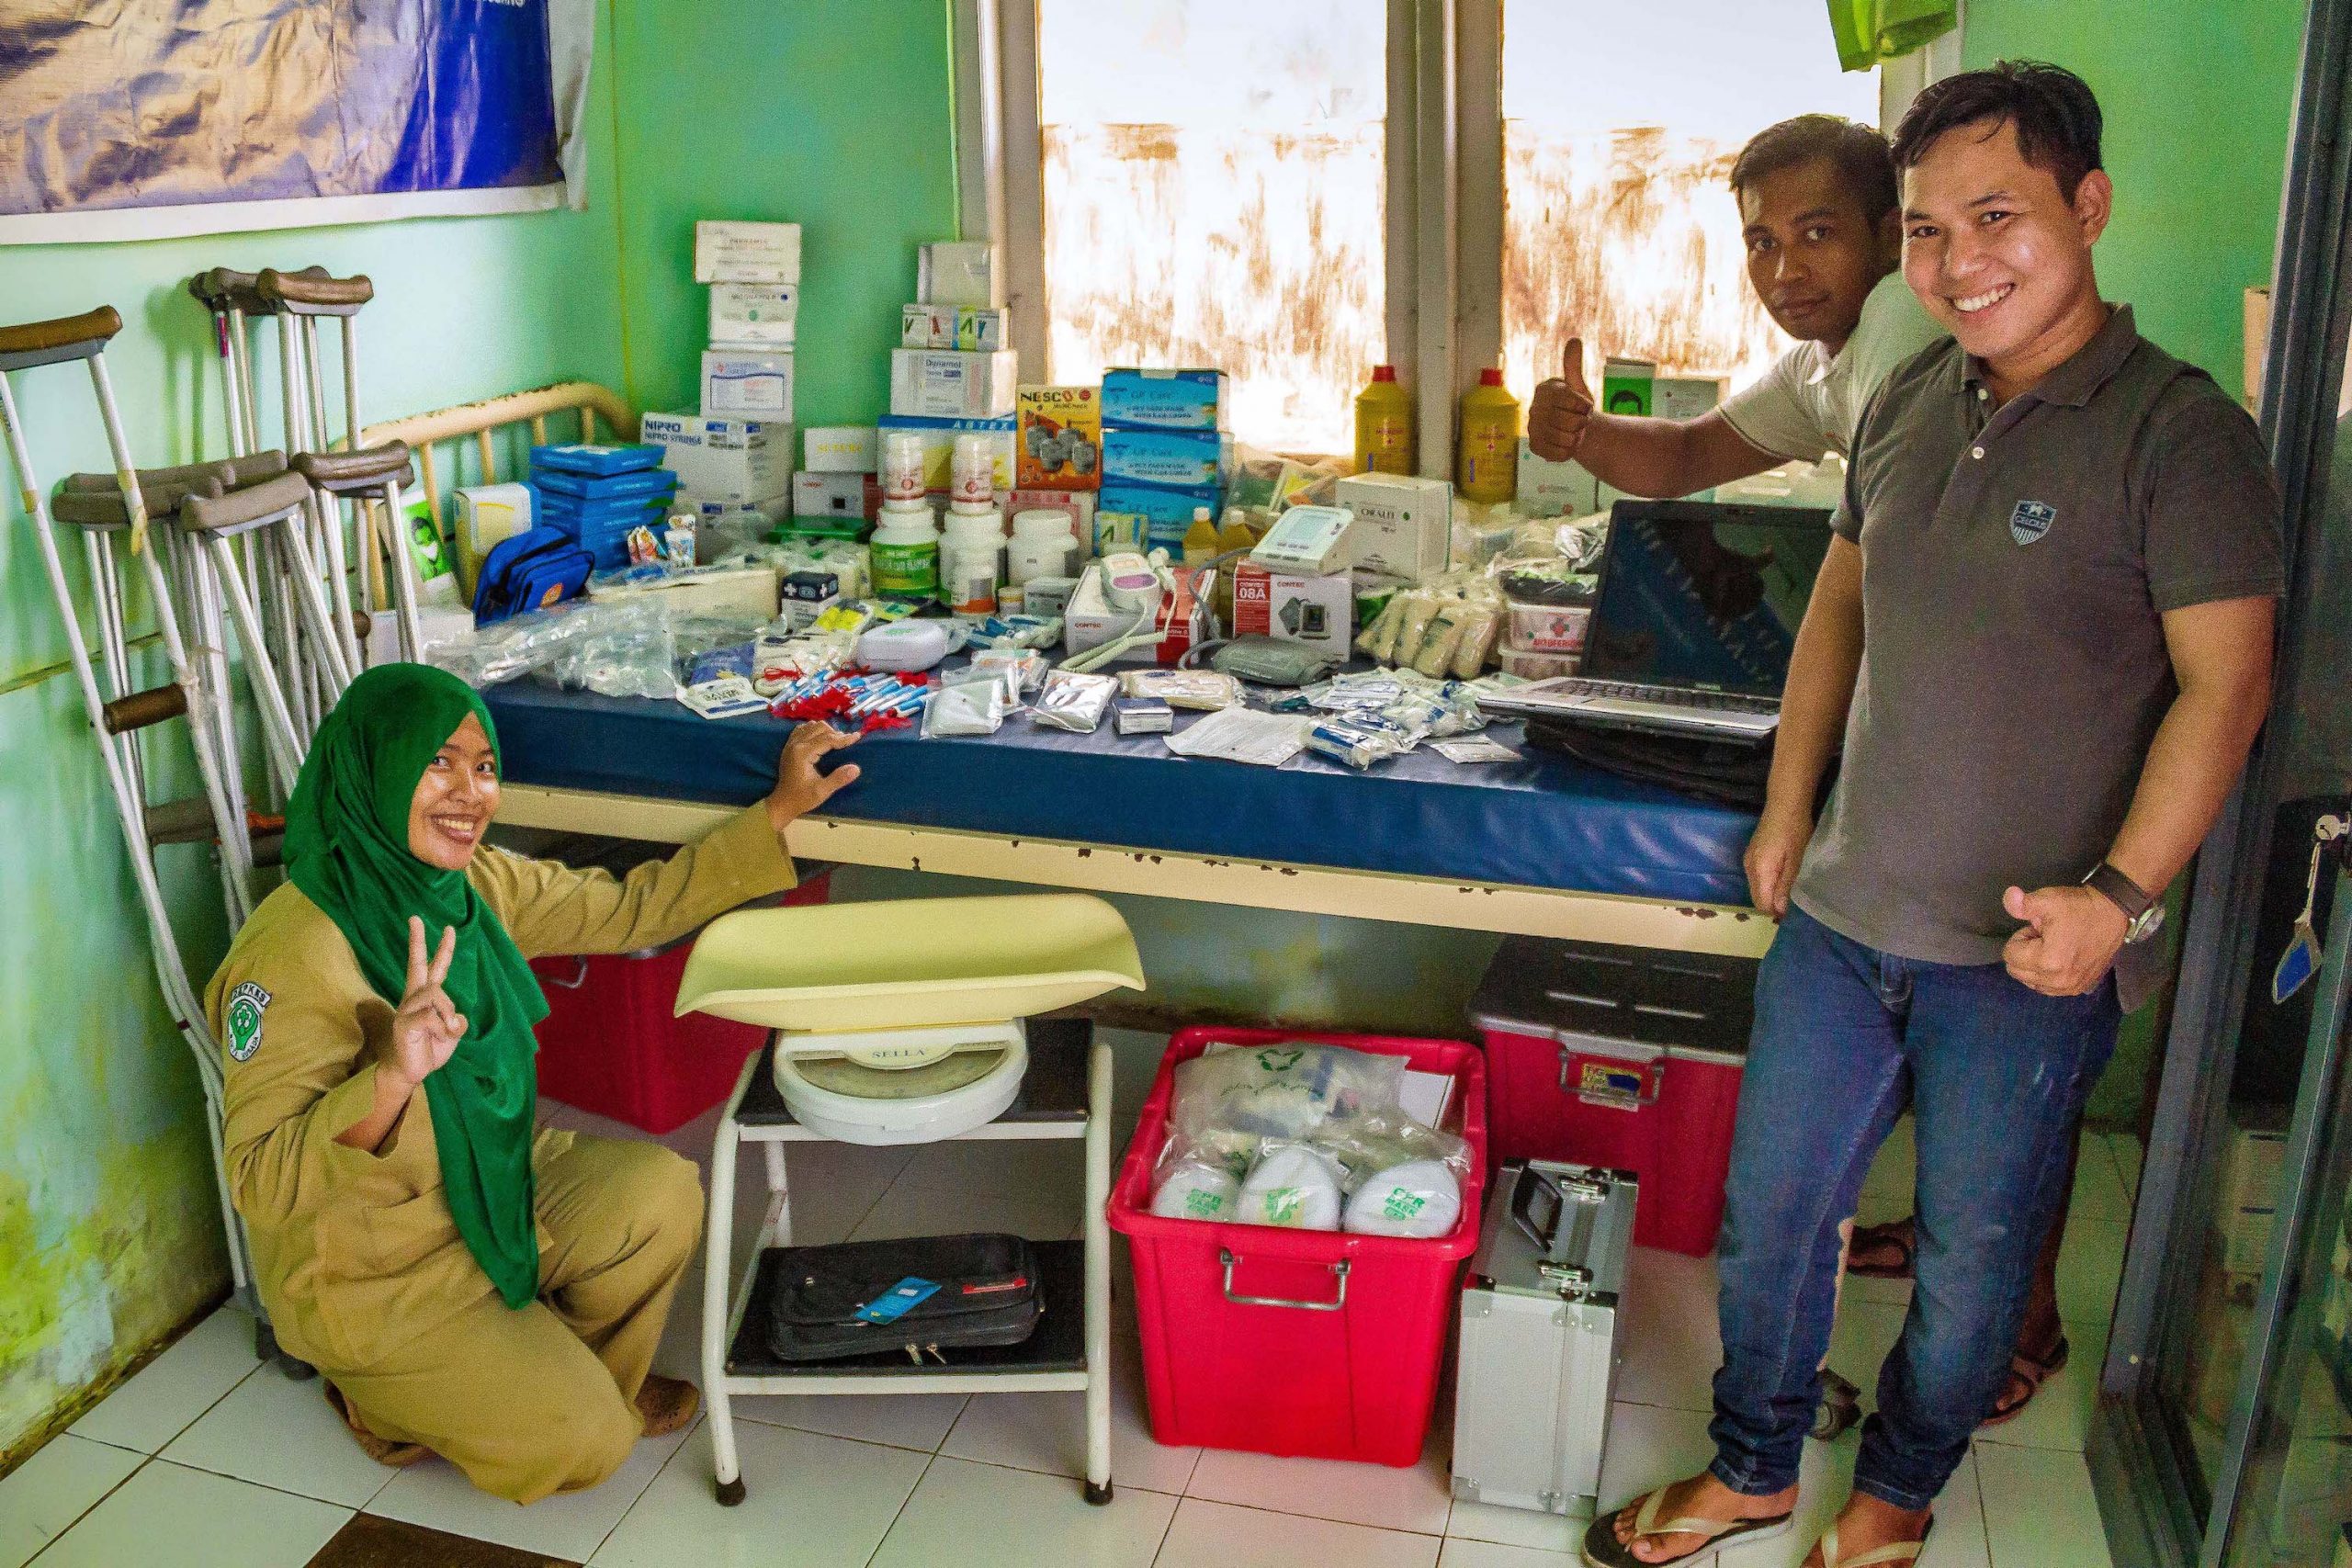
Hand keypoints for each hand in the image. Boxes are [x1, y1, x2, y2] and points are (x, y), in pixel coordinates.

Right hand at [389, 917, 466, 1088]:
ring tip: (447, 1030)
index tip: (448, 928)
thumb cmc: (430, 1049)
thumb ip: (457, 1021)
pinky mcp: (404, 1023)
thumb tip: (455, 1017)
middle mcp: (414, 998)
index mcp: (426, 997)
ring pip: (436, 994)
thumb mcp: (452, 1033)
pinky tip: (438, 1037)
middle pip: (418, 964)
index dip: (441, 949)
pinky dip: (441, 1028)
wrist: (410, 1072)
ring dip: (448, 1013)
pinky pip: (431, 1016)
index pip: (434, 968)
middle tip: (415, 918)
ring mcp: (407, 1009)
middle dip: (417, 941)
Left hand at [766, 721, 861, 831]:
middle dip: (836, 733)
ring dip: (826, 730)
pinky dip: (814, 730)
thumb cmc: (802, 798)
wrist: (783, 802)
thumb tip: (856, 768)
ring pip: (812, 726)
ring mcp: (791, 743)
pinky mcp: (789, 746)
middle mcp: (796, 744)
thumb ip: (838, 779)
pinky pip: (803, 729)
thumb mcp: (822, 792)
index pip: (827, 739)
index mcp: (803, 753)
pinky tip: (820, 738)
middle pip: (820, 728)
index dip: (844, 738)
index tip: (858, 736)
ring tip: (836, 740)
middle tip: (848, 742)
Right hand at [1527, 337, 1595, 461]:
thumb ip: (1573, 365)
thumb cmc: (1575, 405)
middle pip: (1569, 422)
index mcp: (1544, 390)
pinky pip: (1560, 454)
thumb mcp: (1577, 385)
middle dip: (1582, 423)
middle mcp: (1534, 409)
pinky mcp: (1535, 447)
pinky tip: (1567, 444)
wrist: (1572, 428)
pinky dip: (1569, 451)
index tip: (1585, 406)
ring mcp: (1533, 429)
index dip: (1584, 407)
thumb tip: (1574, 340)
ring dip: (1577, 438)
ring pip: (1565, 439)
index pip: (1571, 401)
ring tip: (1575, 432)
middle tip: (1582, 421)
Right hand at [1744, 804, 1812, 917]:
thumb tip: (1779, 910)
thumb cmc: (1795, 830)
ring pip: (1755, 888)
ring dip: (1769, 894)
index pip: (1762, 903)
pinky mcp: (1751, 854)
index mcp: (1760, 871)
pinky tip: (1781, 878)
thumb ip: (1785, 885)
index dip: (1775, 911)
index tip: (1791, 913)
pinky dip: (1766, 884)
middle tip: (1792, 905)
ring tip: (1789, 892)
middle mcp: (1749, 868)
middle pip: (1756, 897)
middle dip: (1771, 905)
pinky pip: (1756, 878)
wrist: (1784, 804)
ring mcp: (1748, 860)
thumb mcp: (1796, 860)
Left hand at [2001, 884, 2128, 996]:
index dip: (2020, 937)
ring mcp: (2069, 987)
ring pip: (2030, 981)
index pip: (2010, 955)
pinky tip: (2059, 959)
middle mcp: (2057, 981)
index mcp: (2048, 961)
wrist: (2113, 914)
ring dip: (2034, 965)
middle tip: (2044, 937)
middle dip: (2025, 952)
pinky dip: (2045, 975)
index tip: (2038, 928)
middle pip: (2017, 971)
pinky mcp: (2079, 988)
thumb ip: (2022, 904)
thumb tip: (2008, 897)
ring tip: (2053, 946)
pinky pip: (2047, 988)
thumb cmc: (2079, 908)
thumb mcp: (2048, 900)